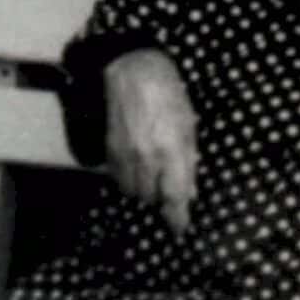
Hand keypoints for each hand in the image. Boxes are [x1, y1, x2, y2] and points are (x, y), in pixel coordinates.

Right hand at [103, 49, 198, 230]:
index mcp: (172, 150)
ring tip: (152, 176)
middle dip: (161, 198)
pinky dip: (128, 178)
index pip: (175, 197)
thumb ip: (188, 159)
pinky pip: (117, 177)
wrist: (131, 69)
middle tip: (168, 188)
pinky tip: (137, 166)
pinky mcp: (109, 148)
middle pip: (151, 198)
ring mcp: (125, 154)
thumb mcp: (189, 124)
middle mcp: (147, 157)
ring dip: (144, 190)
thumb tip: (189, 190)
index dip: (177, 218)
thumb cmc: (168, 92)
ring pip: (132, 191)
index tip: (179, 230)